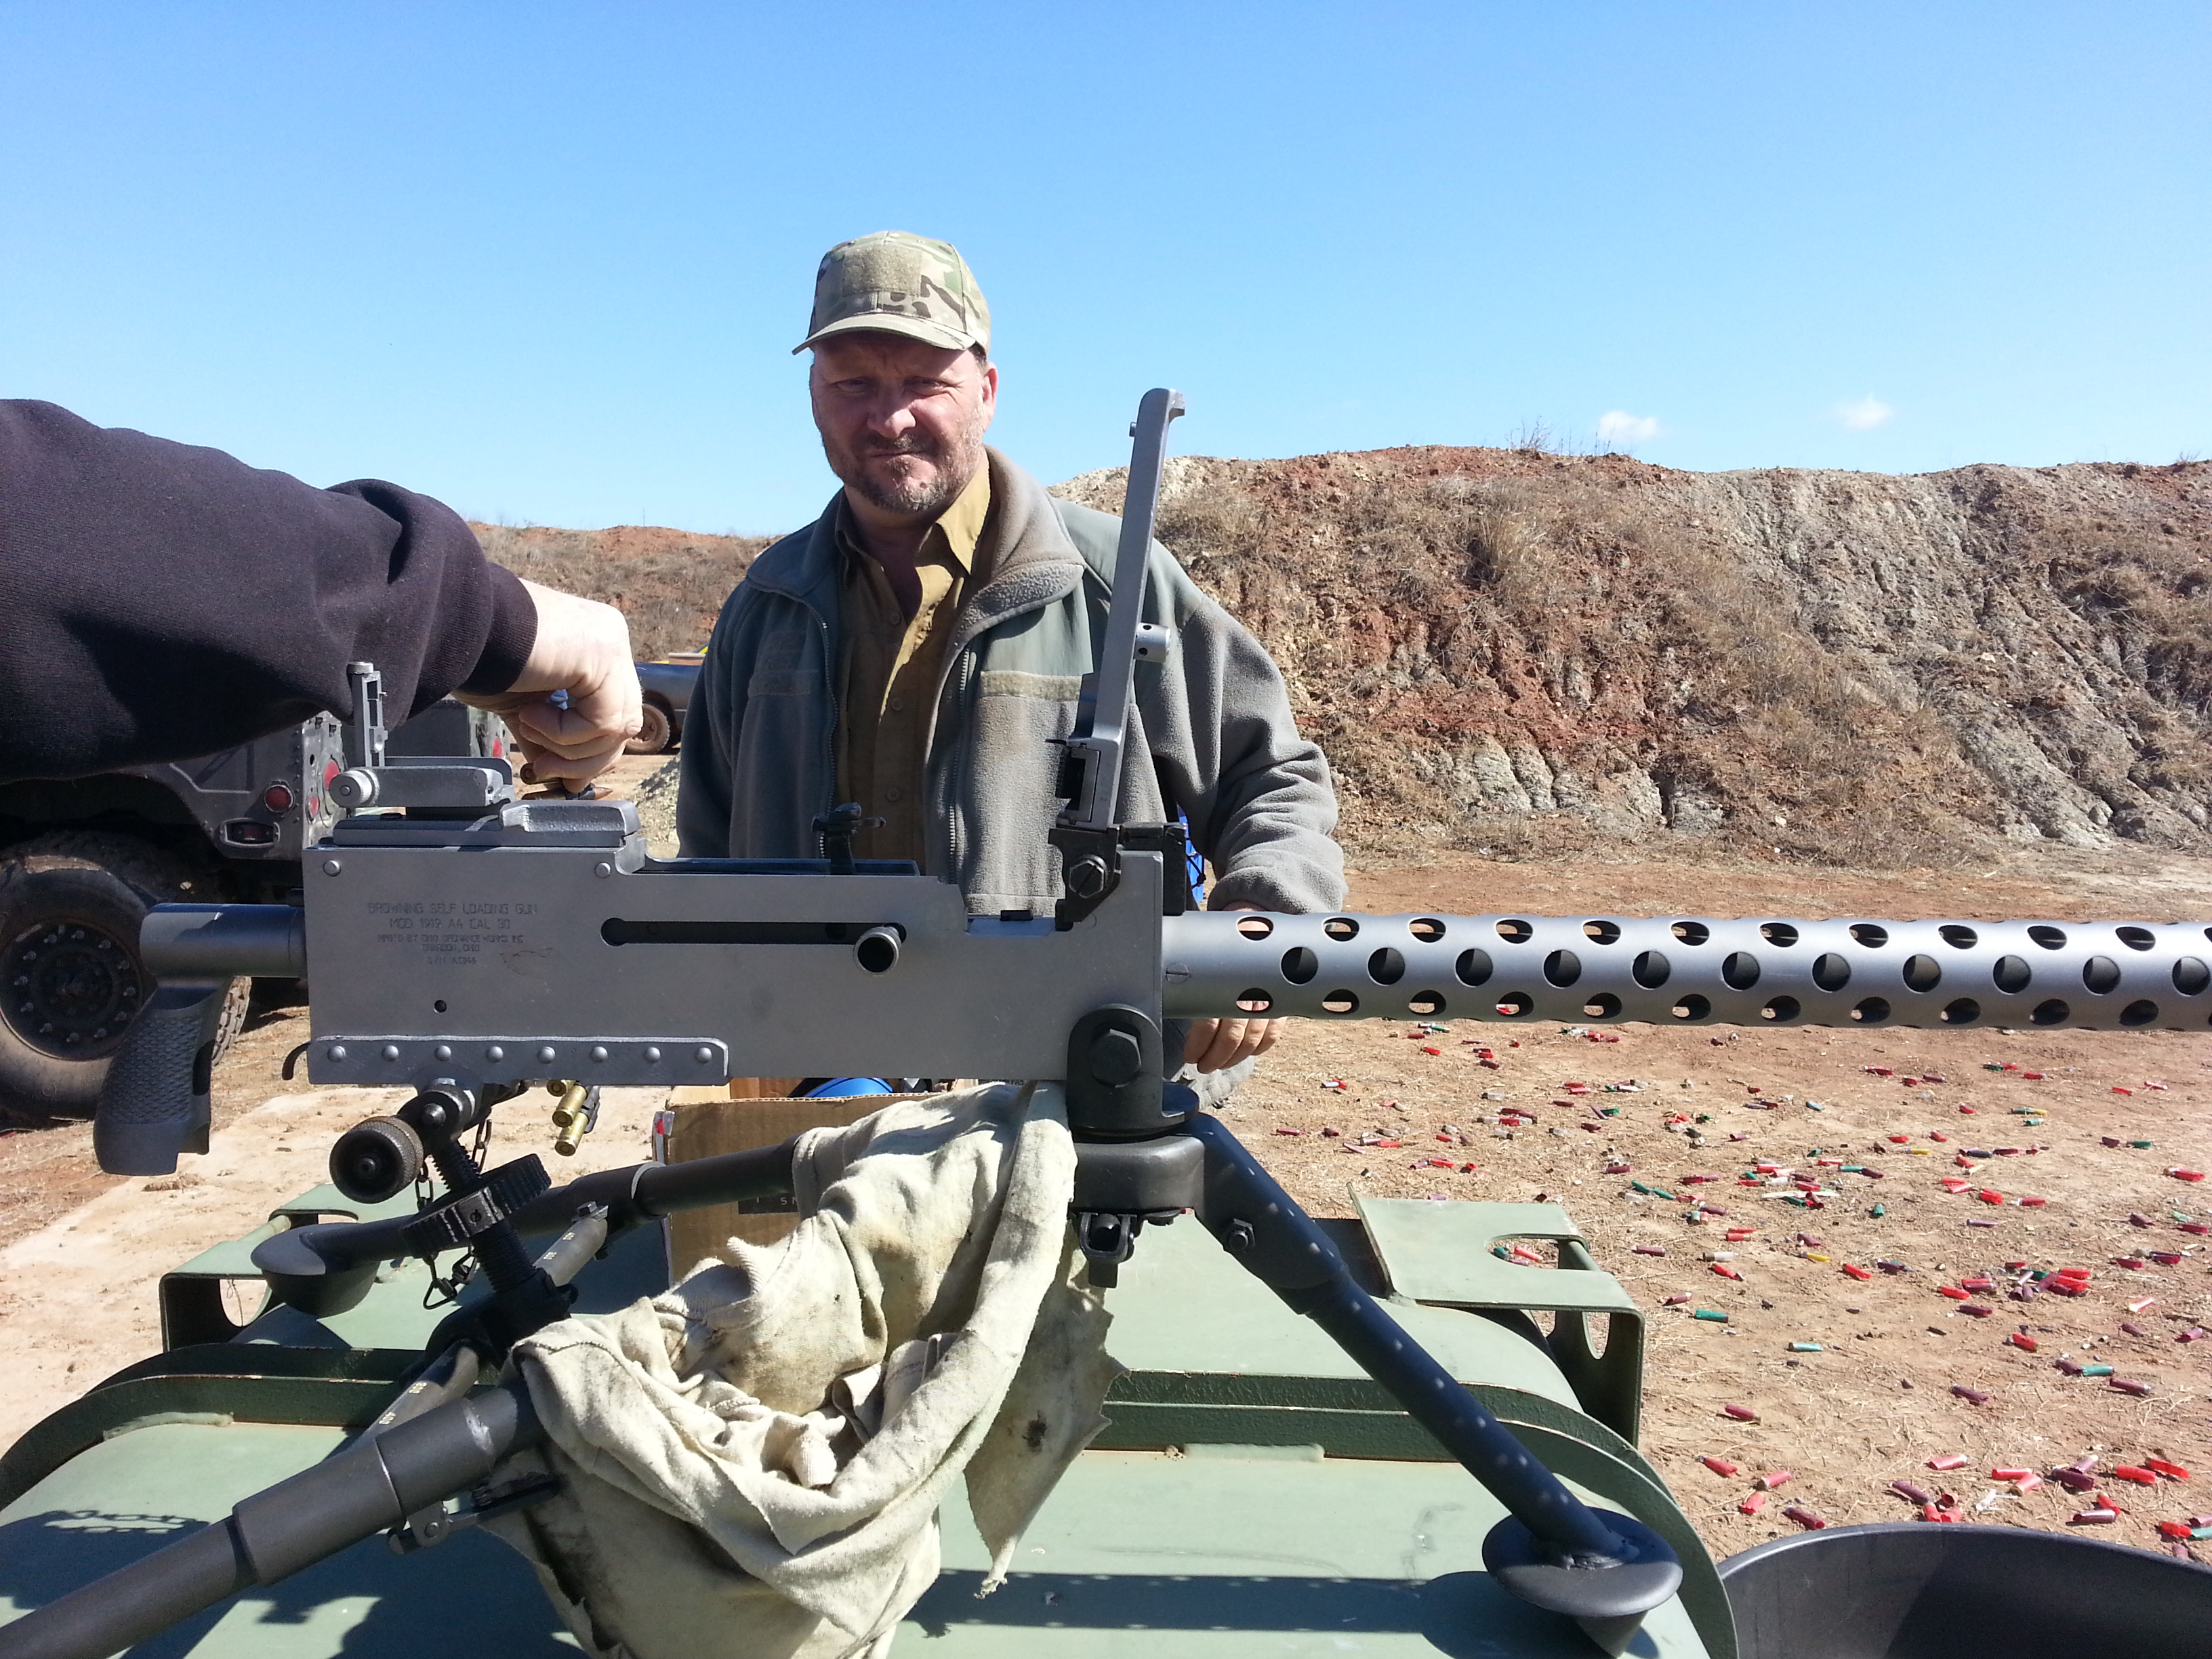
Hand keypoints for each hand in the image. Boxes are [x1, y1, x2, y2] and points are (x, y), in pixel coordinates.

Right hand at [455, 579, 640, 785]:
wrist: (459, 625)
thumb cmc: (480, 656)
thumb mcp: (522, 704)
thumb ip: (549, 735)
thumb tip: (561, 774)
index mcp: (594, 647)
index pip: (613, 713)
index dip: (589, 753)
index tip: (556, 774)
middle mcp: (610, 640)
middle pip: (622, 724)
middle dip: (583, 760)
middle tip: (542, 768)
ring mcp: (612, 645)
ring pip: (617, 728)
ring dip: (568, 746)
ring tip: (528, 724)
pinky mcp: (605, 656)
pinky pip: (603, 721)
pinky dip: (565, 732)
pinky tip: (531, 713)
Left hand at [1182, 904, 1286, 1072]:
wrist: (1256, 926)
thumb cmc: (1224, 945)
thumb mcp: (1202, 959)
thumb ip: (1192, 982)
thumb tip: (1170, 999)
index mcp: (1224, 982)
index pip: (1208, 1023)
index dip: (1198, 1044)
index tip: (1190, 1055)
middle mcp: (1248, 993)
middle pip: (1231, 1037)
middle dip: (1215, 1057)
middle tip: (1202, 1065)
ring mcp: (1268, 1001)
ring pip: (1252, 1041)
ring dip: (1234, 1058)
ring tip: (1219, 1063)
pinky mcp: (1282, 1005)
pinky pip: (1272, 1036)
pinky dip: (1259, 1049)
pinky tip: (1245, 1054)